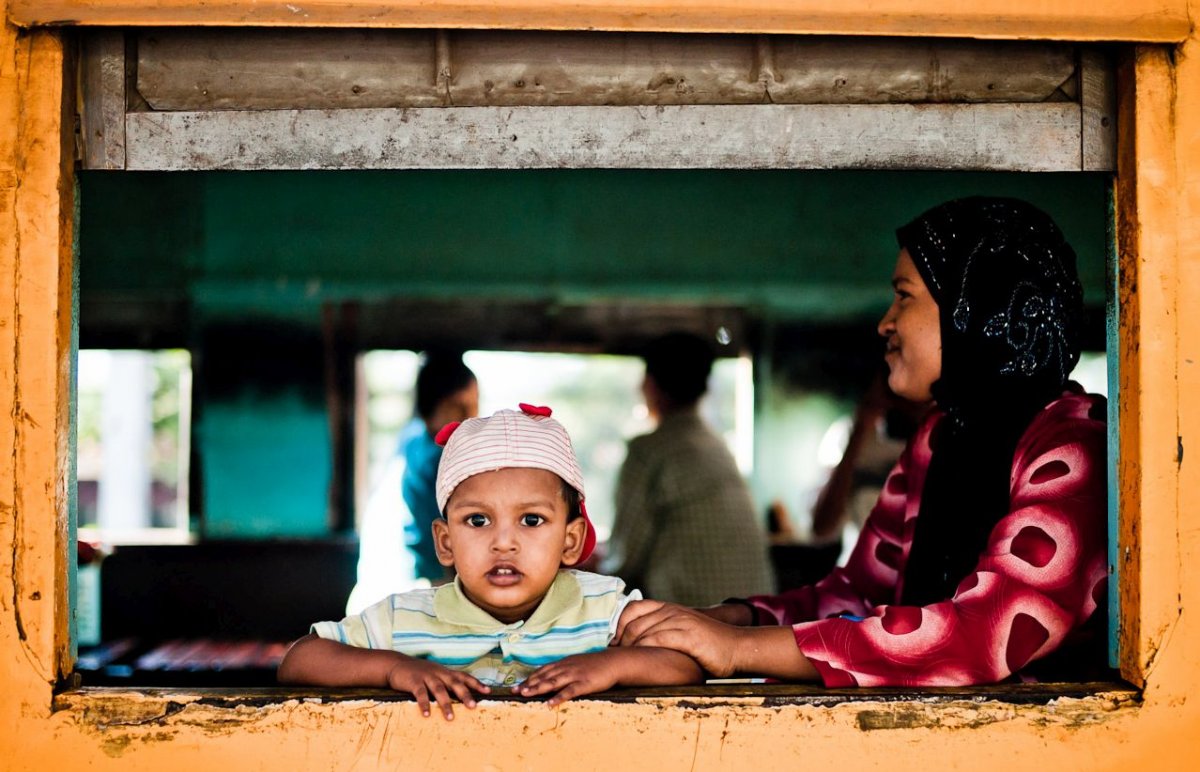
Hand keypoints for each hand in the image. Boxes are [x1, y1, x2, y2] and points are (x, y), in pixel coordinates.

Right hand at [385, 658, 489, 719]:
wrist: (396, 664)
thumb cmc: (419, 673)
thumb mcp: (435, 674)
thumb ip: (446, 683)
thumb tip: (462, 697)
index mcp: (445, 672)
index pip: (464, 676)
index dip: (476, 683)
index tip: (488, 691)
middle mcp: (439, 673)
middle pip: (455, 683)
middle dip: (465, 695)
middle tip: (473, 706)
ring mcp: (426, 676)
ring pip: (439, 689)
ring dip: (445, 704)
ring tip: (450, 717)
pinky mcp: (414, 681)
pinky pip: (420, 693)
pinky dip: (424, 704)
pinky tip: (426, 714)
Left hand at [516, 651, 624, 705]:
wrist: (613, 662)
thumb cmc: (595, 664)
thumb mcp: (576, 663)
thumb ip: (564, 669)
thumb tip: (551, 677)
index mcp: (564, 663)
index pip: (543, 671)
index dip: (529, 678)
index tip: (517, 685)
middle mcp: (566, 668)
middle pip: (544, 676)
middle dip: (528, 684)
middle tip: (514, 691)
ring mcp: (575, 675)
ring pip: (553, 682)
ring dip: (538, 688)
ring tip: (525, 694)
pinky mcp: (584, 683)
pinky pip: (569, 691)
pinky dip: (558, 697)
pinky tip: (549, 704)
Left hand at [614, 601, 743, 677]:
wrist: (738, 648)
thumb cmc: (709, 646)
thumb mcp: (683, 632)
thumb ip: (663, 632)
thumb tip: (637, 645)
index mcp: (669, 608)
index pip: (633, 608)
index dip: (618, 624)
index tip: (614, 643)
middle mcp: (673, 611)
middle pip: (634, 621)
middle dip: (620, 640)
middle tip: (615, 656)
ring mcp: (681, 621)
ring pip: (643, 630)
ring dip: (629, 647)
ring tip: (624, 661)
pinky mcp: (688, 635)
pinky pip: (658, 639)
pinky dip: (645, 649)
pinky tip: (641, 659)